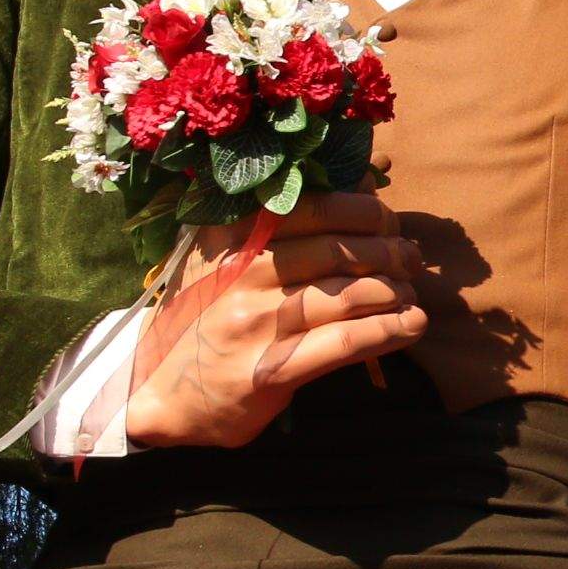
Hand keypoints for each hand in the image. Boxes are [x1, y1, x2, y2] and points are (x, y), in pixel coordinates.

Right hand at [122, 188, 429, 447]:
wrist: (155, 390)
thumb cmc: (206, 317)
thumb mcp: (228, 260)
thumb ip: (286, 223)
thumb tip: (370, 177)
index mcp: (233, 237)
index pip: (314, 206)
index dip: (365, 210)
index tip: (388, 222)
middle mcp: (243, 274)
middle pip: (338, 250)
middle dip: (389, 251)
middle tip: (412, 259)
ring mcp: (256, 323)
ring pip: (348, 294)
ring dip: (394, 292)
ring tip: (410, 295)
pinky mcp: (271, 370)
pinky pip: (345, 343)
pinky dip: (388, 332)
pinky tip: (409, 326)